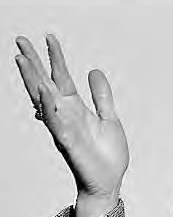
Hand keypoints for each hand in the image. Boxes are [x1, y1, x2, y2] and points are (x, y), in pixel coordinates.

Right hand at [15, 34, 128, 199]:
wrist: (109, 181)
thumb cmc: (106, 153)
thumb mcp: (109, 117)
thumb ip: (101, 95)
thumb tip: (93, 70)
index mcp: (75, 108)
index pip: (61, 77)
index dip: (55, 57)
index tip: (48, 36)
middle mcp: (65, 114)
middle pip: (44, 83)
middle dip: (33, 62)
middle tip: (20, 40)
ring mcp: (64, 127)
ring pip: (43, 99)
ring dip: (33, 78)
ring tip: (22, 58)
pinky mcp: (69, 142)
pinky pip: (56, 123)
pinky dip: (49, 108)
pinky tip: (44, 92)